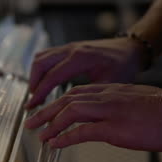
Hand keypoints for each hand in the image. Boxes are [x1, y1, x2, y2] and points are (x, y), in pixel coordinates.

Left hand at [24, 84, 161, 151]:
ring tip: (38, 134)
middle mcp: (106, 96)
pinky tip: (55, 144)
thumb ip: (118, 104)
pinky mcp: (115, 127)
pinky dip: (65, 137)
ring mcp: (109, 110)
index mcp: (111, 89)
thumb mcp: (136, 100)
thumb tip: (107, 116)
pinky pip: (82, 131)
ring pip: (70, 112)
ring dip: (50, 123)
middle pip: (67, 100)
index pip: (76, 92)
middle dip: (46, 111)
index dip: (57, 102)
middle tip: (32, 121)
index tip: (46, 110)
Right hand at [26, 37, 144, 108]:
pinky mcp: (68, 48)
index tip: (32, 106)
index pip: (52, 75)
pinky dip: (41, 69)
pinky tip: (44, 82)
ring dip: (35, 75)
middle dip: (33, 83)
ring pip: (41, 58)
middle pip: (40, 63)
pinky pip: (47, 55)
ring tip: (36, 94)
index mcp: (81, 58)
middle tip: (32, 102)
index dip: (40, 92)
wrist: (129, 49)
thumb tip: (75, 115)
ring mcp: (69, 47)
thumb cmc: (123, 65)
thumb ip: (91, 98)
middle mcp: (72, 50)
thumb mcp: (110, 84)